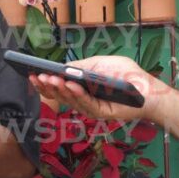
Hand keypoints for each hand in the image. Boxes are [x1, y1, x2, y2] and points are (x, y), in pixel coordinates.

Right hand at [29, 55, 168, 123]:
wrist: (147, 88)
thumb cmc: (124, 73)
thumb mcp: (98, 63)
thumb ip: (79, 66)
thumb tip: (61, 68)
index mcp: (79, 88)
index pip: (57, 87)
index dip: (44, 82)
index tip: (31, 73)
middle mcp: (82, 99)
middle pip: (59, 95)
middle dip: (47, 86)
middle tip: (36, 77)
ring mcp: (90, 108)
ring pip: (70, 100)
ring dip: (59, 89)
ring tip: (50, 78)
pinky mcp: (101, 113)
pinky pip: (86, 103)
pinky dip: (76, 93)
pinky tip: (69, 84)